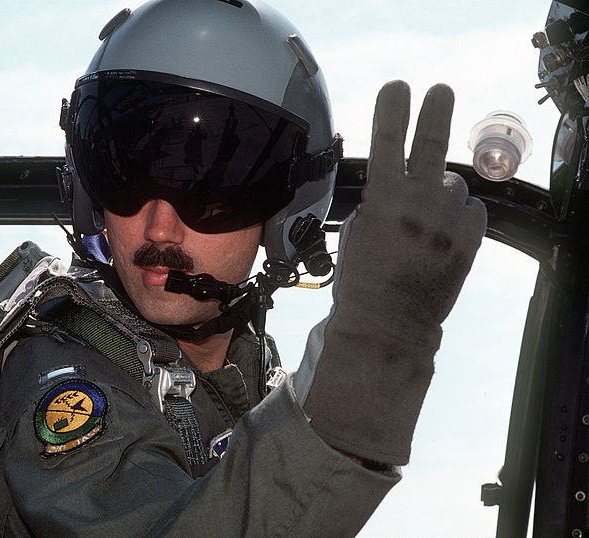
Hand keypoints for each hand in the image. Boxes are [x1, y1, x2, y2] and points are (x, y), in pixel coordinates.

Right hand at [298, 81, 486, 465]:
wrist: (390, 323)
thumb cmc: (362, 282)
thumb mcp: (357, 232)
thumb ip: (380, 201)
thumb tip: (399, 185)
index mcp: (383, 199)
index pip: (387, 139)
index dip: (392, 108)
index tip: (398, 87)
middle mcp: (420, 201)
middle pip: (431, 142)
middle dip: (435, 112)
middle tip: (440, 91)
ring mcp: (449, 219)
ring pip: (452, 185)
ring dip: (441, 196)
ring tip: (425, 228)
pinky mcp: (470, 237)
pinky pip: (470, 209)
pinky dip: (459, 217)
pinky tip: (442, 238)